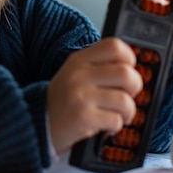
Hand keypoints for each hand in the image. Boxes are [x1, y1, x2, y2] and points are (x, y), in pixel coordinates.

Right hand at [45, 38, 142, 153]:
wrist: (39, 123)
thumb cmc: (64, 100)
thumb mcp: (75, 74)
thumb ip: (100, 67)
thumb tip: (134, 69)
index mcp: (79, 60)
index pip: (114, 46)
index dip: (129, 59)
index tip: (128, 70)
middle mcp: (79, 74)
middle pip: (126, 74)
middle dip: (134, 89)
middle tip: (125, 96)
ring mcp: (80, 95)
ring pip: (125, 101)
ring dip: (127, 113)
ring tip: (116, 115)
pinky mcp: (82, 117)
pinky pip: (116, 120)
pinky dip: (115, 127)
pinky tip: (104, 126)